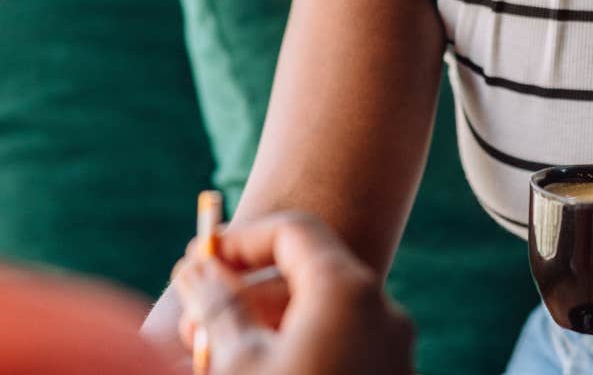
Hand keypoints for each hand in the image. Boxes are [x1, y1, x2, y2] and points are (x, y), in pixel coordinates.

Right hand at [170, 211, 413, 374]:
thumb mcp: (236, 363)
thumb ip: (217, 305)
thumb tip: (196, 267)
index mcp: (346, 292)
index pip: (292, 231)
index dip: (241, 239)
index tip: (201, 262)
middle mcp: (383, 313)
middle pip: (309, 274)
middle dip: (248, 293)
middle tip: (197, 326)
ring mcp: (395, 353)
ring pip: (325, 316)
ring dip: (270, 327)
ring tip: (219, 360)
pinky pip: (344, 348)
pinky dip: (302, 351)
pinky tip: (261, 373)